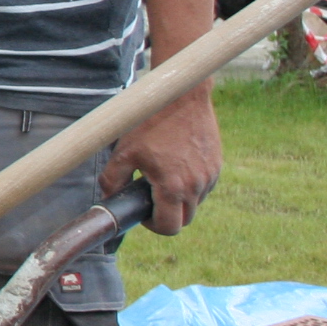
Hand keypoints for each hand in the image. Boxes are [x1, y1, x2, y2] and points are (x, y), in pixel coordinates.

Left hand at [101, 85, 220, 234]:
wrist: (181, 97)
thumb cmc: (150, 123)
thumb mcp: (124, 151)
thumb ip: (113, 179)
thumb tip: (109, 197)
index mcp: (173, 187)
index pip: (169, 228)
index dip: (153, 226)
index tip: (143, 213)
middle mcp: (196, 186)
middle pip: (185, 220)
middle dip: (167, 215)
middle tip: (150, 197)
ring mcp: (210, 176)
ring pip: (196, 204)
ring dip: (180, 200)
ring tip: (163, 178)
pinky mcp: (217, 165)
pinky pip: (205, 187)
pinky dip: (192, 186)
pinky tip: (177, 167)